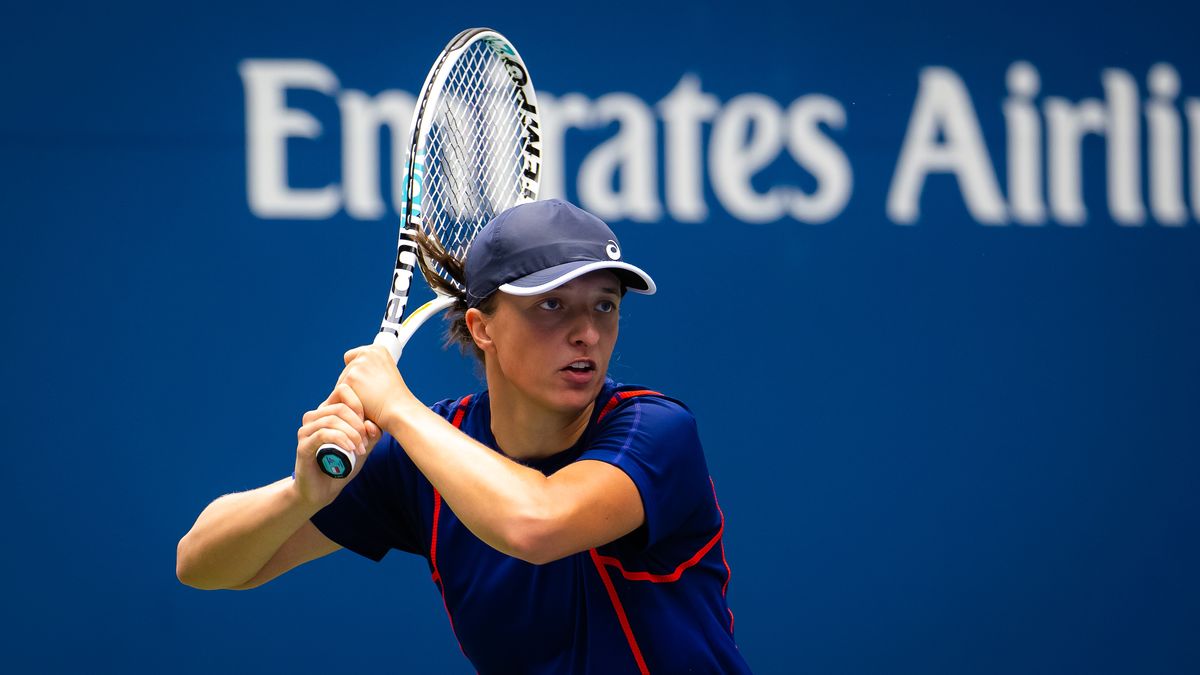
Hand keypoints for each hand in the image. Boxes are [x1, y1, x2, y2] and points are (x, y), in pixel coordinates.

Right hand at [293, 383, 381, 507]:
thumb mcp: (363, 447)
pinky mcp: (303, 446)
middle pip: (340, 405)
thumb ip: (371, 435)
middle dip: (358, 423)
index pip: (343, 390)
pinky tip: (351, 449)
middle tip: (367, 441)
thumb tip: (372, 424)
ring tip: (360, 448)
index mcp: (327, 412)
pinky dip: (341, 439)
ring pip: (332, 419)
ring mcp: (306, 431)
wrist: (322, 491)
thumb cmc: (342, 466)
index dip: (360, 404)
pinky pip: (323, 434)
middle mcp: (314, 417)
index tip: (370, 424)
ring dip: (352, 433)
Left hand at [339, 344, 415, 428]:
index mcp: (378, 349)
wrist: (399, 410)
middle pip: (346, 370)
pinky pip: (338, 393)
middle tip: (370, 395)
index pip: (352, 357)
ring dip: (349, 393)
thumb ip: (369, 370)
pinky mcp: (350, 378)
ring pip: (341, 382)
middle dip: (352, 384)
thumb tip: (352, 373)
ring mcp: (358, 365)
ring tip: (367, 401)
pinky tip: (361, 405)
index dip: (356, 372)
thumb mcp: (385, 375)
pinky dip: (346, 401)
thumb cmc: (394, 400)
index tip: (364, 382)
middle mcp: (368, 352)